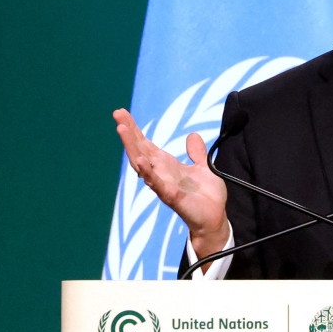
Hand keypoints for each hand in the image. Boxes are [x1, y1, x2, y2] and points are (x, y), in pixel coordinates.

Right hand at [113, 108, 229, 258]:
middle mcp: (160, 173)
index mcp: (166, 165)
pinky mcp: (171, 196)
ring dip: (131, 147)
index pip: (146, 144)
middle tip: (117, 114)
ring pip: (141, 164)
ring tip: (122, 130)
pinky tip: (140, 161)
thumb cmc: (206, 196)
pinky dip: (147, 172)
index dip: (134, 129)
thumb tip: (192, 135)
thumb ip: (196, 152)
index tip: (122, 113)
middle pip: (139, 149)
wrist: (214, 218)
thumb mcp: (203, 167)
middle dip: (128, 132)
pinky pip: (156, 183)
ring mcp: (163, 184)